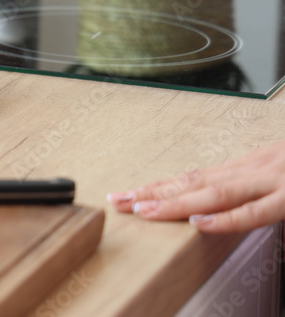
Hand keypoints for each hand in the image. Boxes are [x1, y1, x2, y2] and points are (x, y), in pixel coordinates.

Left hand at [107, 138, 284, 233]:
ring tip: (143, 211)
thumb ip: (256, 185)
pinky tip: (200, 222)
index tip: (128, 193)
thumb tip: (222, 201)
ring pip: (216, 193)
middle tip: (118, 201)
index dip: (159, 185)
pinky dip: (227, 217)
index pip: (195, 176)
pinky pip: (257, 209)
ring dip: (176, 203)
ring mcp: (275, 180)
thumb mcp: (282, 170)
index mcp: (251, 165)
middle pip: (194, 182)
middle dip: (153, 193)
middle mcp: (255, 168)